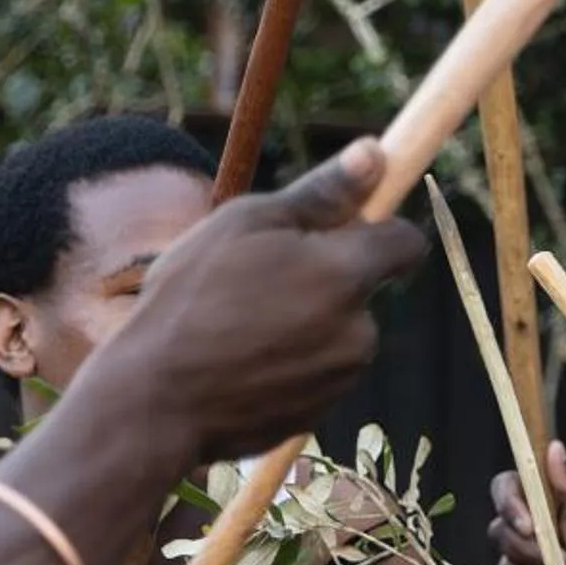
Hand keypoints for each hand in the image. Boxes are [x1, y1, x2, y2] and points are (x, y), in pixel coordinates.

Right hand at [95, 139, 426, 465]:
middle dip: (325, 279)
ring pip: (339, 333)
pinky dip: (290, 363)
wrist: (158, 400)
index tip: (337, 229)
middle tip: (255, 279)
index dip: (376, 229)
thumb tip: (377, 152)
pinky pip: (316, 373)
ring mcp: (344, 377)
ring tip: (237, 323)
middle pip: (362, 289)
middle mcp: (361, 330)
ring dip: (306, 322)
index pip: (407, 243)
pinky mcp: (321, 412)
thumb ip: (321, 193)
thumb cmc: (192, 299)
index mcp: (348, 275)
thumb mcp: (246, 225)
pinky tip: (239, 362)